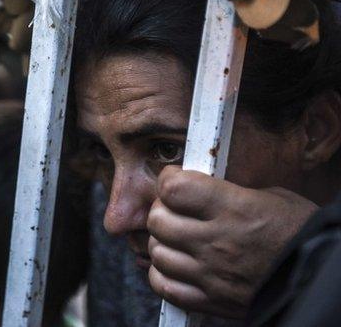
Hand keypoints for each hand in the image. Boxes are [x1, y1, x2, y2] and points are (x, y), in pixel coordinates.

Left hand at [147, 166, 317, 317]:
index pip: (175, 189)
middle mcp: (217, 241)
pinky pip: (166, 287)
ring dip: (162, 241)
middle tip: (172, 208)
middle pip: (158, 220)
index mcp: (234, 209)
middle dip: (161, 209)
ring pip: (158, 253)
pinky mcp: (212, 300)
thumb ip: (229, 192)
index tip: (173, 178)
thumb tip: (197, 188)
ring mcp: (211, 273)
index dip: (168, 179)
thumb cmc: (300, 233)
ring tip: (176, 238)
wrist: (320, 278)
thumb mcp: (272, 197)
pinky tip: (176, 265)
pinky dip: (162, 274)